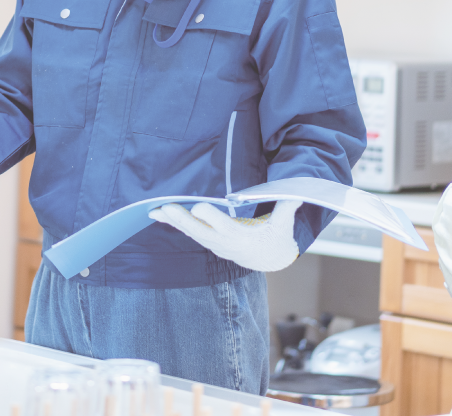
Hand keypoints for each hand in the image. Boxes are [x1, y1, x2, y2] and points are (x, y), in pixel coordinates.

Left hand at [150, 200, 299, 271]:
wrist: (268, 259)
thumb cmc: (276, 239)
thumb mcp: (284, 226)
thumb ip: (287, 207)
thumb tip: (296, 191)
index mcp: (242, 238)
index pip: (224, 227)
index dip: (211, 217)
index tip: (199, 206)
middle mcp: (224, 242)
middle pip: (200, 230)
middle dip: (182, 219)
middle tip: (165, 207)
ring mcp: (214, 243)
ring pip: (191, 232)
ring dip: (172, 221)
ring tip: (154, 210)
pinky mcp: (208, 240)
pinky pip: (189, 231)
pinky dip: (174, 223)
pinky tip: (159, 214)